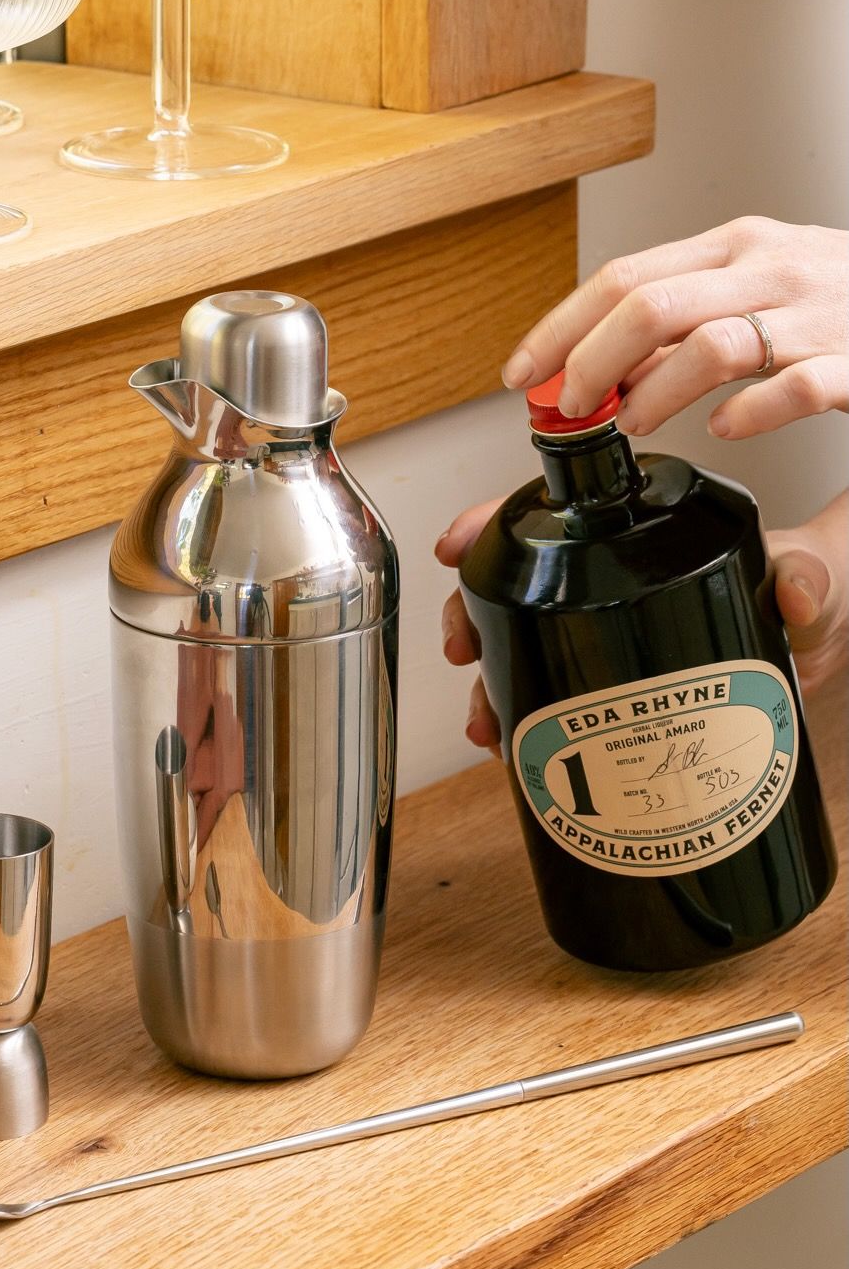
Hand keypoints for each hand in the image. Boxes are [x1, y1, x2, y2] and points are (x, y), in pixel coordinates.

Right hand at [434, 491, 847, 751]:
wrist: (824, 649)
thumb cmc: (812, 588)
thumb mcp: (812, 573)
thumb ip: (807, 574)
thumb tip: (791, 593)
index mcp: (641, 533)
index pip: (551, 518)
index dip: (490, 528)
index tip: (456, 549)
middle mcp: (614, 580)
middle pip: (519, 587)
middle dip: (475, 617)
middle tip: (465, 652)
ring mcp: (610, 632)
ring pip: (526, 648)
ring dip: (493, 685)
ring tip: (490, 726)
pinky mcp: (616, 680)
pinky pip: (555, 695)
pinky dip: (526, 721)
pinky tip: (516, 751)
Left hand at [501, 218, 848, 439]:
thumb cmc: (833, 299)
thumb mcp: (748, 288)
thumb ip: (675, 323)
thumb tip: (597, 368)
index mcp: (730, 249)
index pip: (620, 277)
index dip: (559, 329)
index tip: (521, 374)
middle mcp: (768, 269)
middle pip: (649, 306)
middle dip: (592, 365)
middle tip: (574, 410)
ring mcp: (816, 312)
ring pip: (712, 343)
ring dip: (655, 392)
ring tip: (636, 423)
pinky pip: (798, 384)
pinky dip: (752, 411)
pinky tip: (726, 429)